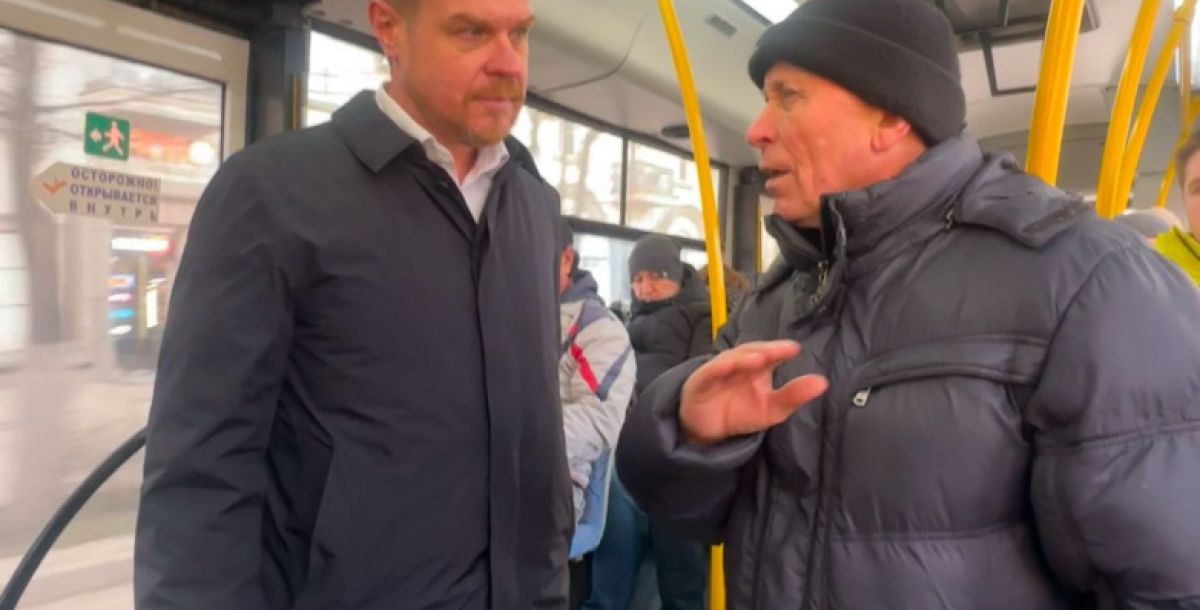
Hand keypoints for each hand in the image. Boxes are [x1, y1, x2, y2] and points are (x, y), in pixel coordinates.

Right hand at [680, 341, 826, 444]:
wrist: (709, 431)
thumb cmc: (741, 413)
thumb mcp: (772, 409)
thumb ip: (794, 395)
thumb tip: (823, 382)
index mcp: (758, 366)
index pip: (771, 354)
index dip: (781, 350)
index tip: (795, 349)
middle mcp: (739, 363)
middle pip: (752, 351)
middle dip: (766, 350)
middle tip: (781, 350)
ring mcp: (719, 370)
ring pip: (732, 358)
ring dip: (745, 357)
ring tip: (760, 359)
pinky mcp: (700, 381)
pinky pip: (710, 372)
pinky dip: (718, 368)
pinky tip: (728, 366)